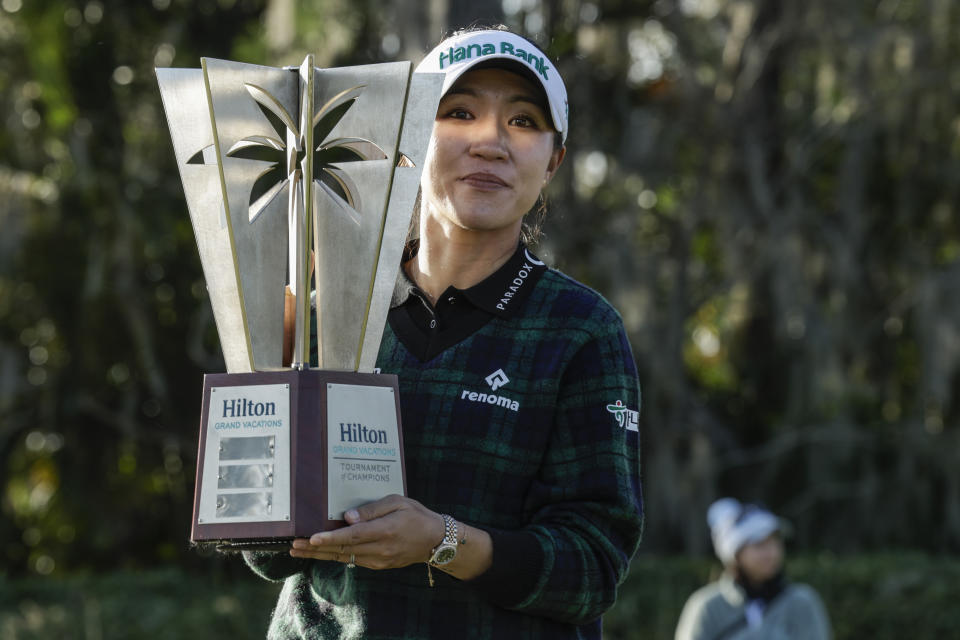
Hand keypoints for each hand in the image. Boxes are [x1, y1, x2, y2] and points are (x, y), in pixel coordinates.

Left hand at [289, 494, 444, 569]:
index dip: (331, 537)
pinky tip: (321, 553)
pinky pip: (354, 560)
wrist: (435, 540)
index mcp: (385, 530)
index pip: (353, 536)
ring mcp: (379, 560)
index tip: (312, 538)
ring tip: (299, 551)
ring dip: (320, 555)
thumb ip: (373, 509)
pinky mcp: (379, 565)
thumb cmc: (417, 515)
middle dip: (316, 548)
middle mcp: (380, 549)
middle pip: (343, 549)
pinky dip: (336, 556)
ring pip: (344, 558)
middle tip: (294, 545)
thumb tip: (348, 516)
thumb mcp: (398, 502)